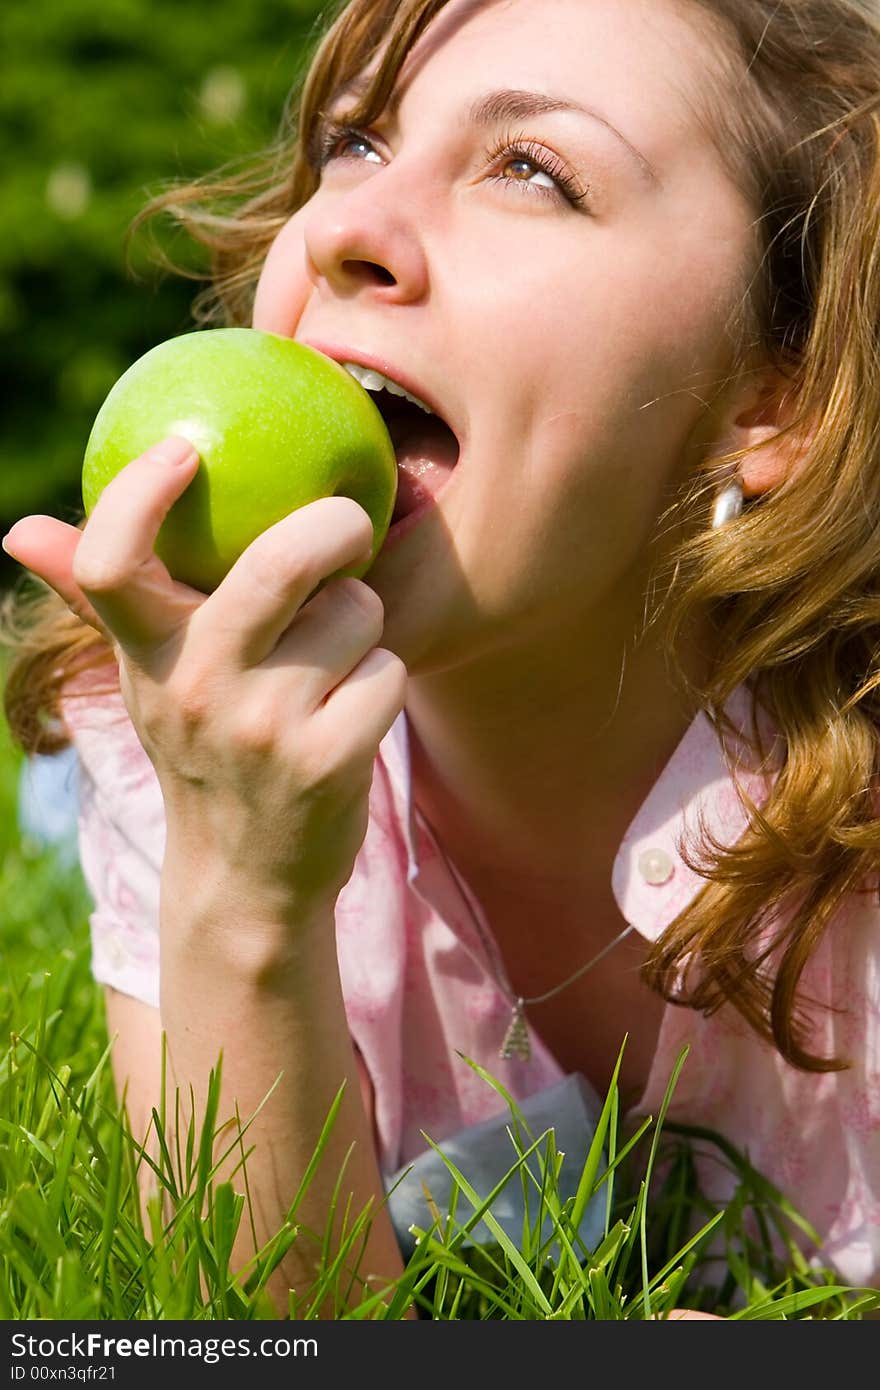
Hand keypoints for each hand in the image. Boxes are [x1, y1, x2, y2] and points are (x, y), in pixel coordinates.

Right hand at [3, 435, 407, 918]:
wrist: (247, 875)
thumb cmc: (208, 747)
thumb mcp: (152, 677)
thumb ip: (103, 598)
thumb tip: (20, 529)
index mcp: (148, 653)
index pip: (109, 563)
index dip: (139, 495)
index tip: (183, 451)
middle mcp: (195, 688)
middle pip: (280, 562)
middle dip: (334, 526)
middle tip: (348, 525)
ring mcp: (262, 729)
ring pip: (355, 612)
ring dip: (362, 623)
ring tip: (334, 659)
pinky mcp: (327, 764)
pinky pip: (389, 672)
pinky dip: (384, 682)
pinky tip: (355, 711)